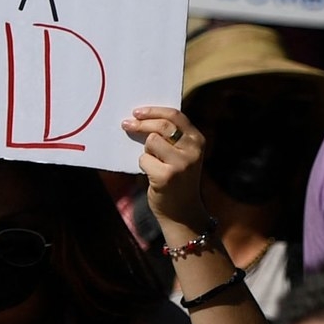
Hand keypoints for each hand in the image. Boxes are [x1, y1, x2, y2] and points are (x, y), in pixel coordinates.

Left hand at [123, 107, 207, 231]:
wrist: (182, 211)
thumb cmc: (178, 180)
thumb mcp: (182, 154)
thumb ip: (171, 137)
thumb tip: (142, 118)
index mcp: (198, 140)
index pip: (176, 116)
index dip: (154, 111)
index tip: (137, 112)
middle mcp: (193, 150)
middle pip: (162, 126)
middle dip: (141, 124)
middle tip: (126, 124)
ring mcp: (181, 163)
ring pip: (151, 141)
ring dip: (146, 150)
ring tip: (152, 162)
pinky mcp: (167, 175)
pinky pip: (144, 159)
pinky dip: (143, 165)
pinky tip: (151, 175)